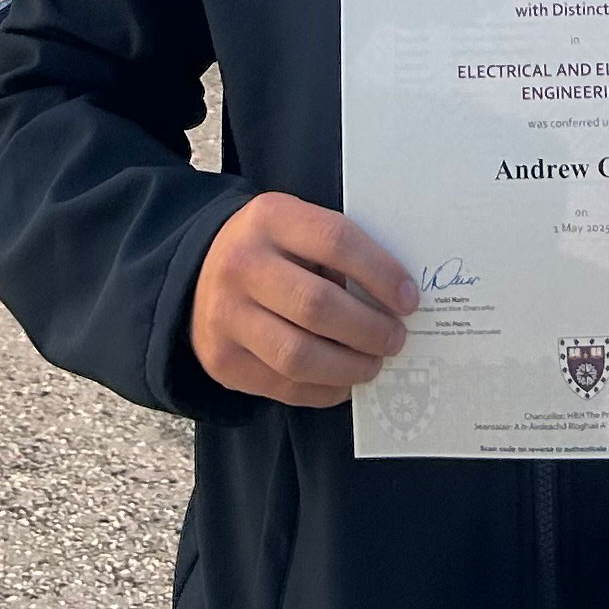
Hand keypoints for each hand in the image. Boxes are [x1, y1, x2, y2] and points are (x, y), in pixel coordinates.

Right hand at [190, 193, 417, 407]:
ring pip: (299, 356)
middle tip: (397, 338)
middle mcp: (242, 265)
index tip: (410, 299)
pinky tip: (344, 381)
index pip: (335, 242)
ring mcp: (226, 316)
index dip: (380, 273)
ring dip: (349, 367)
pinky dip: (324, 390)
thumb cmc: (272, 249)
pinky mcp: (223, 360)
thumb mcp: (297, 227)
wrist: (198, 274)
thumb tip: (398, 299)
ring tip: (374, 363)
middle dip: (369, 329)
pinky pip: (283, 387)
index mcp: (270, 218)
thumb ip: (339, 252)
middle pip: (317, 306)